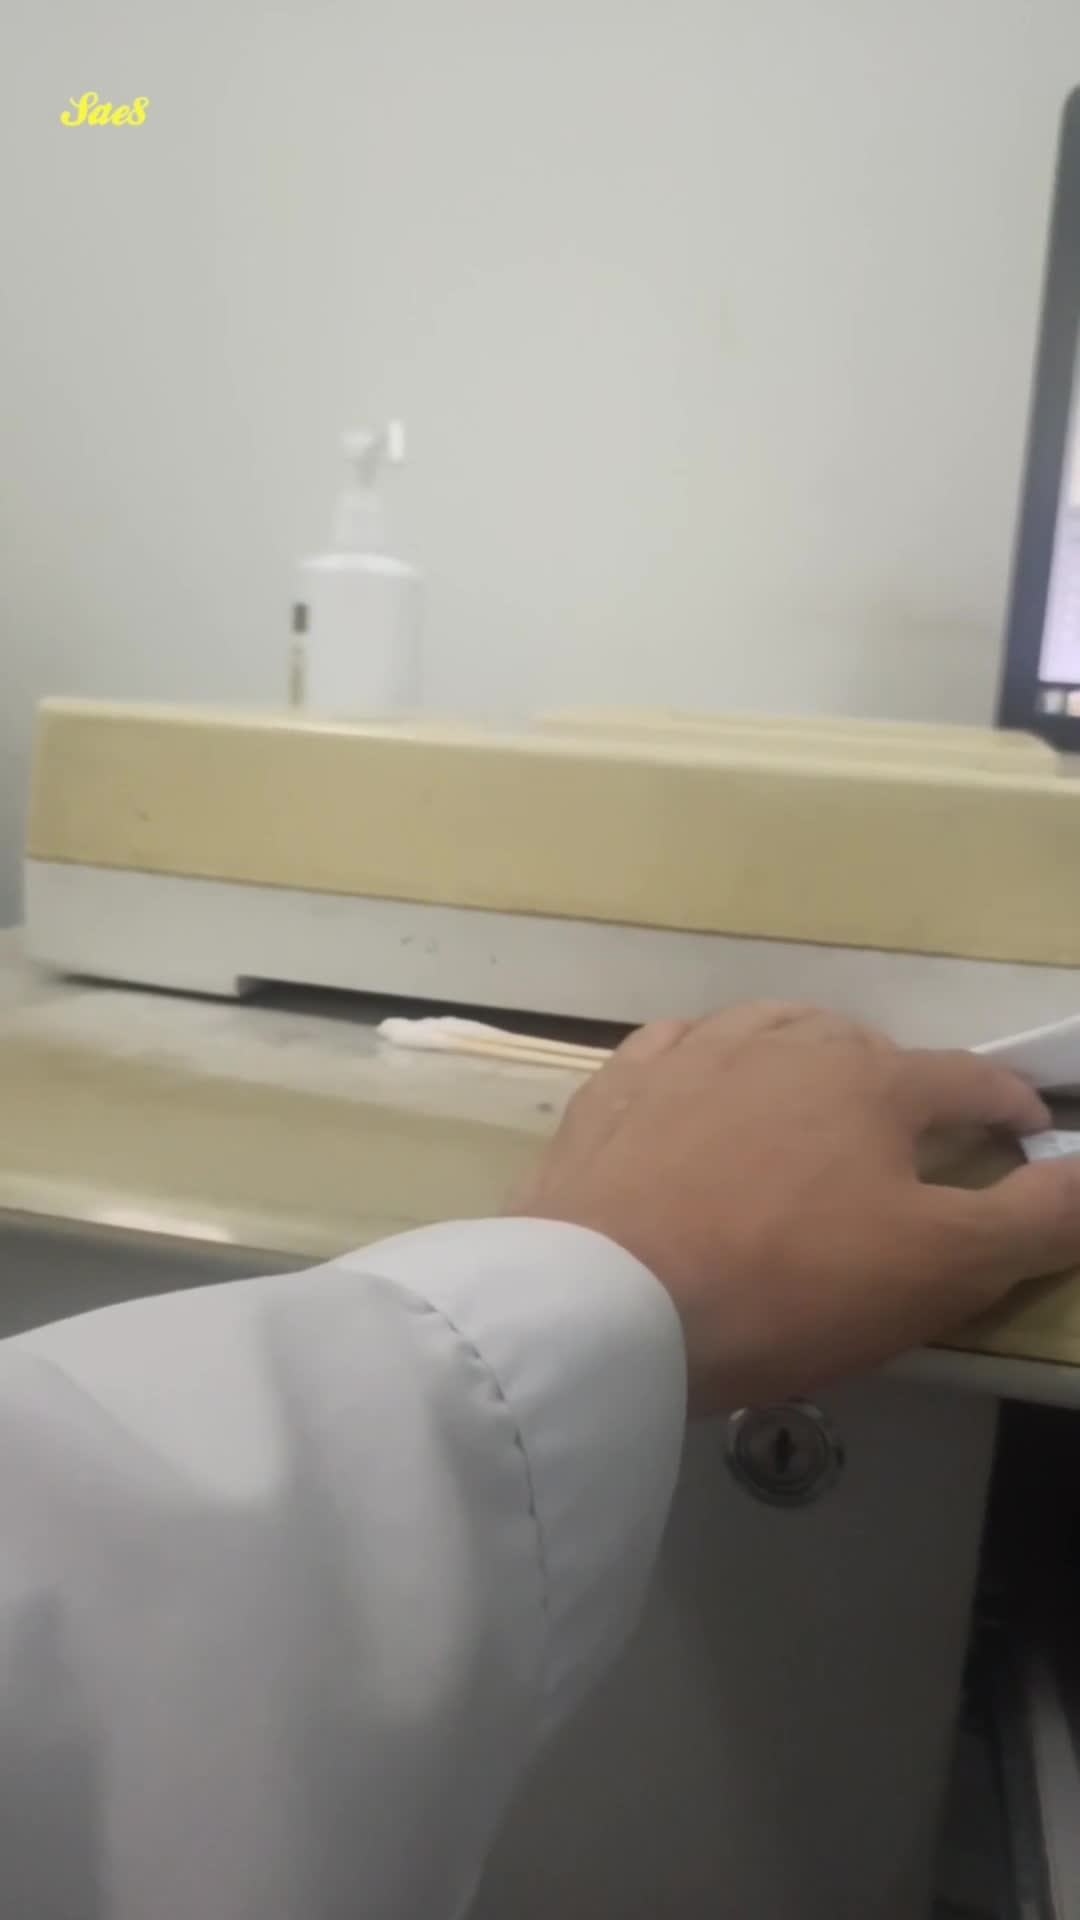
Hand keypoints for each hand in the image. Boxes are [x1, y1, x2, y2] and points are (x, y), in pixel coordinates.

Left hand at [509, 1005, 1079, 1412]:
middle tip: (907, 1149)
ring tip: (811, 1112)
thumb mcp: (939, 1268)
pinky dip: (707, 1068)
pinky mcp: (613, 1091)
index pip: (967, 1081)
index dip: (1009, 1110)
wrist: (605, 1305)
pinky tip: (702, 1096)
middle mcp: (782, 1042)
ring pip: (769, 1034)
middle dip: (901, 1089)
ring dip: (805, 1064)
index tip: (1029, 1134)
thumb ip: (1034, 1217)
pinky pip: (676, 1052)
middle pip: (865, 1049)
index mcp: (871, 1079)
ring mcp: (688, 1057)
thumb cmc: (786, 1285)